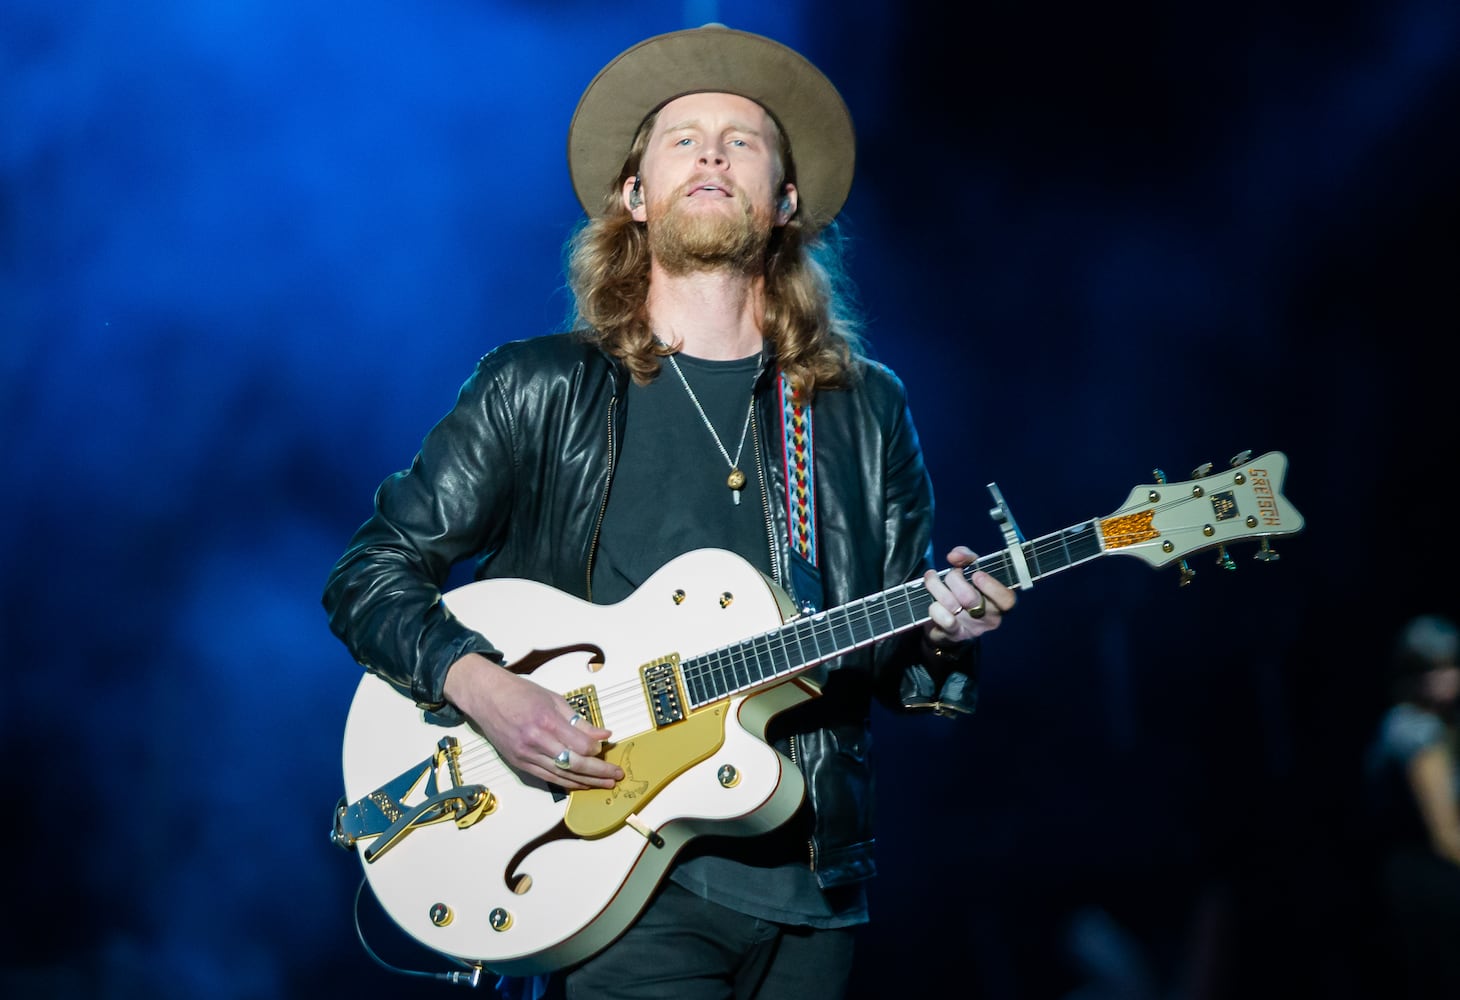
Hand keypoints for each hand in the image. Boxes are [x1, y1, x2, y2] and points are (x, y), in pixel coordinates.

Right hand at [443, 653, 623, 789]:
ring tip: (605, 784)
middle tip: (617, 775)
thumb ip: (578, 721)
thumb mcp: (553, 699)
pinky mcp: (518, 763)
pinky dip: (566, 783)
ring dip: (587, 782)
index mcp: (546, 721)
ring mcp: (525, 755)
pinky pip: (547, 778)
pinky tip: (581, 785)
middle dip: (599, 772)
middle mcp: (535, 742)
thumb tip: (602, 735)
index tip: (605, 747)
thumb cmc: (520, 692)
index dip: (596, 749)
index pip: (579, 745)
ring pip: (561, 776)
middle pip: (574, 764)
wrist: (486, 697)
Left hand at [921, 546, 1015, 645]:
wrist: (948, 626)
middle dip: (953, 578)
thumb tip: (955, 556)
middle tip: (950, 574)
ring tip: (932, 580)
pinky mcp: (954, 635)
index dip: (991, 586)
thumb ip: (967, 558)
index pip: (1007, 599)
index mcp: (1000, 602)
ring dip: (936, 586)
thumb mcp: (971, 571)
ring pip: (951, 604)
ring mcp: (972, 628)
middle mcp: (989, 618)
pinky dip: (934, 607)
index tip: (976, 575)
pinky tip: (933, 601)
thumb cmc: (964, 593)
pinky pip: (942, 618)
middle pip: (970, 597)